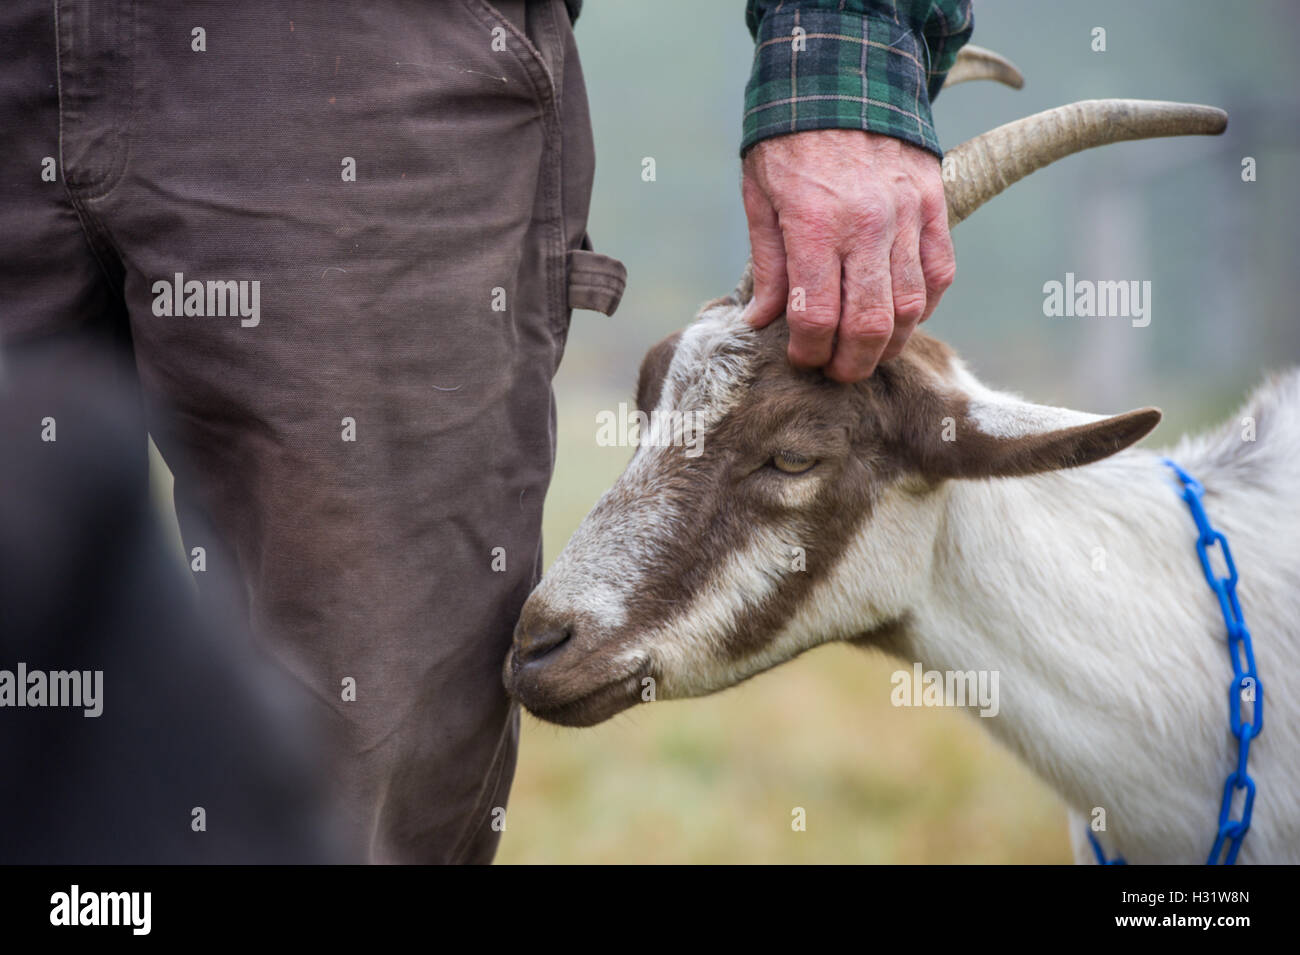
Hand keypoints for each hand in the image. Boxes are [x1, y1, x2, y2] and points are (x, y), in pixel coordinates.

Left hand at [741, 129, 954, 381]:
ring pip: (910, 309)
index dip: (807, 351)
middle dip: (849, 364)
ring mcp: (906, 217)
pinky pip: (939, 276)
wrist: (845, 76)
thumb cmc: (789, 143)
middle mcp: (865, 226)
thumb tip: (761, 321)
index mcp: (814, 225)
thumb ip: (768, 265)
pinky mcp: (934, 207)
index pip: (815, 317)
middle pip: (867, 326)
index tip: (799, 357)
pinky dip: (923, 308)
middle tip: (835, 371)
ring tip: (866, 352)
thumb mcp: (760, 198)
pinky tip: (900, 316)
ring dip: (888, 344)